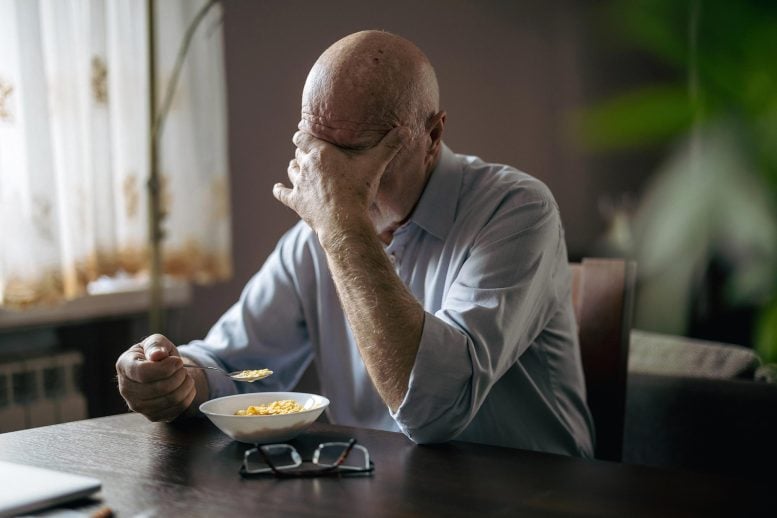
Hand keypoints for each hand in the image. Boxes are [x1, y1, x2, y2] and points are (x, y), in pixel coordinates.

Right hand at [115, 334, 195, 421]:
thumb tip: (157, 355)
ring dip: (185, 385)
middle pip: (159, 388)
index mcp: (124, 366)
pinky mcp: (151, 415)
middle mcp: (126, 389)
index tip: (177, 361)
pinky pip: (177, 409)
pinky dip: (187, 396)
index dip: (165, 368)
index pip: (143, 373)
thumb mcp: (156, 342)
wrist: (159, 369)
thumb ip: (156, 345)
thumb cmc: (156, 353)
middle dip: (179, 375)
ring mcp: (137, 405)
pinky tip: (185, 386)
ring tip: (185, 376)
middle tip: (182, 368)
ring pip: (170, 399)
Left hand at [273, 126, 408, 242]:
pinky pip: (282, 193)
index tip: (305, 132)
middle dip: (303, 152)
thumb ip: (389, 146)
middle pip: (298, 154)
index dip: (303, 134)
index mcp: (320, 153)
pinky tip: (278, 188)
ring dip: (294, 168)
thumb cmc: (359, 191)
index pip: (303, 136)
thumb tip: (406, 130)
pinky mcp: (296, 202)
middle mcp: (306, 166)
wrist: (344, 221)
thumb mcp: (375, 165)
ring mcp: (299, 185)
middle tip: (309, 153)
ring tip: (299, 168)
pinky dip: (280, 190)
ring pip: (291, 170)